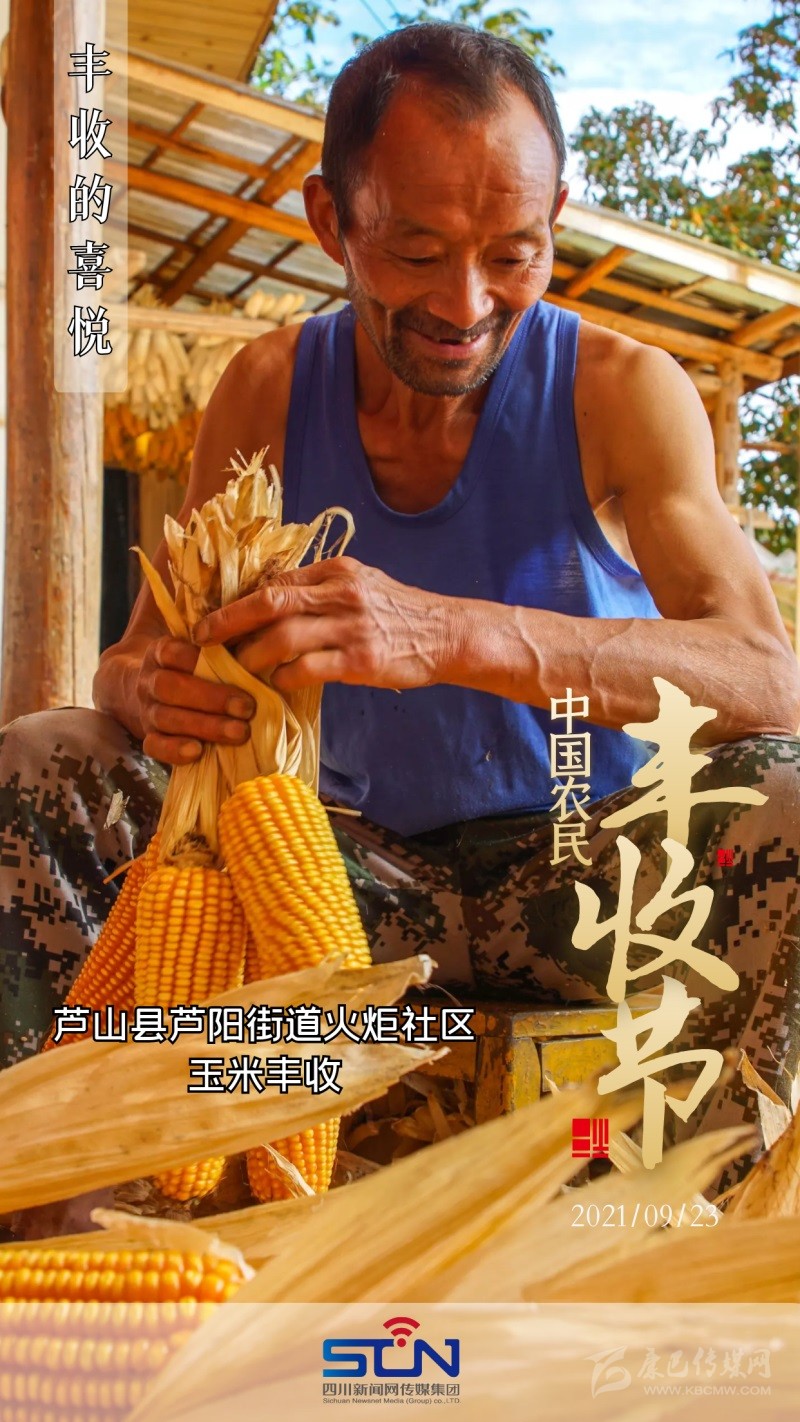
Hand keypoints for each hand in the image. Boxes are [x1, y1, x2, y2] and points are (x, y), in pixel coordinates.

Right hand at [136, 637, 255, 763]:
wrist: (147, 691)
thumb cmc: (192, 666)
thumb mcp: (201, 645)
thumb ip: (219, 636)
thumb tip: (251, 625)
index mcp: (160, 652)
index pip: (171, 652)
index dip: (197, 659)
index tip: (236, 665)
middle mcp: (149, 681)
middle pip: (169, 687)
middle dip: (211, 698)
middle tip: (248, 707)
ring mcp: (147, 710)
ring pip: (166, 718)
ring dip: (205, 726)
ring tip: (240, 732)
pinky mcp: (149, 736)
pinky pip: (153, 746)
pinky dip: (173, 751)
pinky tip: (198, 752)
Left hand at [194, 557, 456, 693]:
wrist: (448, 634)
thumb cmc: (401, 612)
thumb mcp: (363, 584)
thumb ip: (322, 589)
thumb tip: (275, 599)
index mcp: (337, 572)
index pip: (276, 581)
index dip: (240, 600)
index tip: (216, 616)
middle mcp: (341, 593)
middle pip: (270, 601)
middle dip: (229, 620)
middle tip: (202, 637)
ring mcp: (352, 627)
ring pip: (284, 637)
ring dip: (252, 655)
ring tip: (235, 670)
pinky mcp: (362, 661)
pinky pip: (309, 669)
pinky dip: (285, 678)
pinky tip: (276, 686)